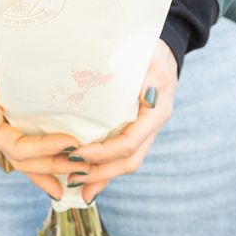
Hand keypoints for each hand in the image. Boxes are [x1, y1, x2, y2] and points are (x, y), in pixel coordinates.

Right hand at [0, 36, 87, 199]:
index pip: (16, 147)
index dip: (43, 149)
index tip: (71, 141)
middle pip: (24, 160)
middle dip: (54, 164)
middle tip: (85, 164)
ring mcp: (7, 129)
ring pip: (28, 160)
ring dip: (54, 169)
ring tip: (82, 172)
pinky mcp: (16, 123)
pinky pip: (31, 148)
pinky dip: (47, 163)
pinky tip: (65, 173)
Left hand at [70, 40, 177, 203]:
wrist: (163, 53)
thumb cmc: (152, 52)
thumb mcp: (148, 57)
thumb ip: (143, 75)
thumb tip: (142, 92)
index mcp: (156, 112)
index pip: (129, 142)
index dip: (104, 151)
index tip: (78, 152)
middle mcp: (152, 127)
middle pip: (128, 160)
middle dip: (100, 171)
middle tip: (72, 175)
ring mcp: (145, 132)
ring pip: (126, 162)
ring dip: (101, 176)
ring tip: (74, 183)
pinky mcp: (135, 131)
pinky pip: (122, 155)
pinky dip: (105, 169)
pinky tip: (87, 182)